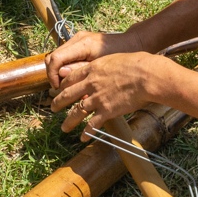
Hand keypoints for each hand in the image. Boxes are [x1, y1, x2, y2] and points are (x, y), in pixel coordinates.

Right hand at [44, 29, 140, 90]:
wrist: (134, 43)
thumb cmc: (122, 56)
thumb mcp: (102, 67)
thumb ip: (81, 70)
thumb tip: (62, 74)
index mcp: (83, 44)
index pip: (56, 58)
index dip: (53, 75)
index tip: (58, 89)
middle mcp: (78, 39)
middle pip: (53, 57)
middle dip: (54, 74)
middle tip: (60, 90)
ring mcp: (79, 39)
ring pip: (58, 56)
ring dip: (59, 72)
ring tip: (67, 87)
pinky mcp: (82, 43)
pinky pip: (67, 56)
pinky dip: (66, 67)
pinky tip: (74, 80)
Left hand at [49, 53, 163, 134]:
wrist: (145, 75)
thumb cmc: (136, 64)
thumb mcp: (114, 58)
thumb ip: (105, 64)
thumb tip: (107, 67)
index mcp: (92, 69)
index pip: (71, 78)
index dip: (62, 85)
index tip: (58, 90)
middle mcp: (91, 84)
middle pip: (68, 94)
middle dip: (58, 102)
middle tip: (52, 108)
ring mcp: (97, 98)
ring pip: (77, 111)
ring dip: (69, 121)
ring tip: (64, 128)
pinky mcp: (107, 110)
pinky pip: (93, 124)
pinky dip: (87, 132)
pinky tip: (83, 138)